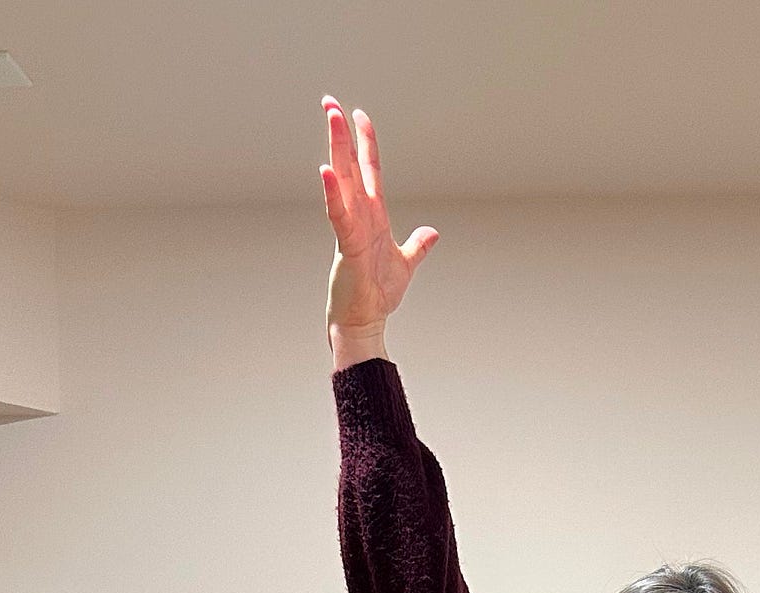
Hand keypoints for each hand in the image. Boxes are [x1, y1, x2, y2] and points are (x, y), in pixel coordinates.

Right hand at [320, 98, 438, 336]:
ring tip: (330, 119)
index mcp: (373, 215)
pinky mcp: (346, 246)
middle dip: (341, 134)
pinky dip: (332, 194)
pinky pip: (338, 215)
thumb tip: (433, 233)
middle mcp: (360, 215)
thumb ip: (418, 245)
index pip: (369, 170)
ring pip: (342, 181)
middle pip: (350, 166)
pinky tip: (326, 171)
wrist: (366, 322)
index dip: (366, 142)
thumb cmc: (378, 295)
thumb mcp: (406, 264)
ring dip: (336, 149)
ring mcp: (351, 228)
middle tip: (329, 102)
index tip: (358, 115)